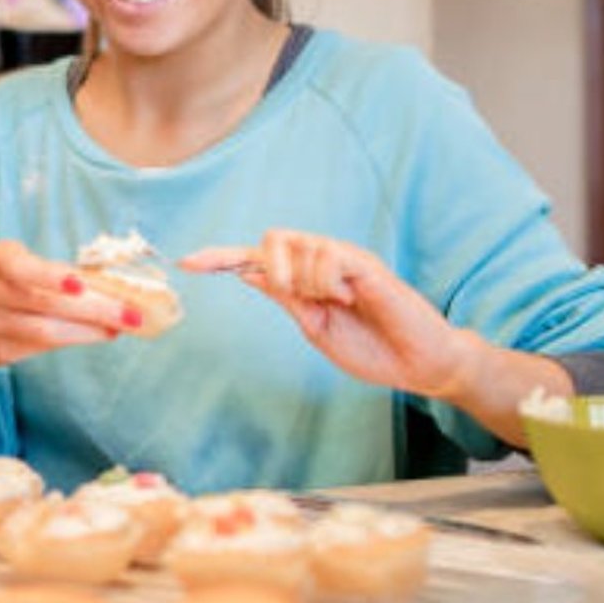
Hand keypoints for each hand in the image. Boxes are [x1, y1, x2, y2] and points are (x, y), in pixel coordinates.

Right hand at [0, 239, 137, 373]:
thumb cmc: (4, 285)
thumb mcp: (20, 267)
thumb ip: (57, 274)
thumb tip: (115, 287)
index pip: (21, 267)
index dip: (50, 277)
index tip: (82, 284)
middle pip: (43, 303)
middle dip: (94, 309)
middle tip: (132, 314)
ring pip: (45, 330)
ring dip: (90, 329)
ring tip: (121, 327)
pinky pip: (42, 347)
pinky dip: (75, 339)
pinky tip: (99, 334)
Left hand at [180, 229, 479, 400]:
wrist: (418, 364)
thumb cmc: (371, 348)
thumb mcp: (316, 327)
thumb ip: (286, 297)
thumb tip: (248, 273)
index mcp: (306, 280)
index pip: (256, 259)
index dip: (220, 258)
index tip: (186, 263)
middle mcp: (321, 262)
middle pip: (272, 238)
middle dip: (271, 266)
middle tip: (297, 295)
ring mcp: (344, 259)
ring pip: (299, 249)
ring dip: (309, 283)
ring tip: (340, 303)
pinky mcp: (364, 263)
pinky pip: (328, 257)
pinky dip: (329, 281)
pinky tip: (349, 295)